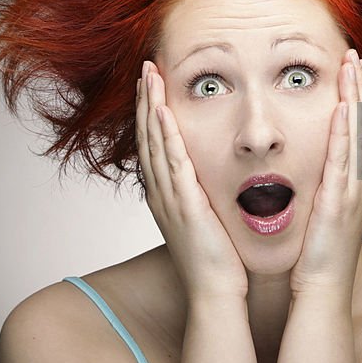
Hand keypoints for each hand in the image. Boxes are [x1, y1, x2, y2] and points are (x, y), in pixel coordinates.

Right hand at [136, 61, 248, 301]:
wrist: (216, 293)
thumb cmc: (217, 260)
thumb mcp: (205, 219)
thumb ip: (204, 195)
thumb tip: (212, 177)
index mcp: (166, 195)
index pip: (154, 144)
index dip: (150, 112)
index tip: (151, 85)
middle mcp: (160, 192)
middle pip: (147, 136)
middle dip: (144, 100)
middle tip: (145, 69)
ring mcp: (168, 197)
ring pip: (154, 142)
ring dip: (149, 106)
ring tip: (149, 76)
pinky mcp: (183, 203)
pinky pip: (171, 160)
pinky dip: (164, 133)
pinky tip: (162, 110)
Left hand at [289, 49, 361, 296]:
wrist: (320, 288)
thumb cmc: (316, 252)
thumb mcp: (321, 207)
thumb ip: (319, 181)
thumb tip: (309, 161)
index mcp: (354, 180)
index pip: (359, 127)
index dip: (357, 95)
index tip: (351, 66)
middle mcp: (359, 180)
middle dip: (361, 86)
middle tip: (355, 54)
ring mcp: (352, 189)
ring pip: (359, 133)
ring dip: (356, 97)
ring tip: (352, 65)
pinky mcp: (339, 201)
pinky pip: (344, 159)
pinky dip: (346, 131)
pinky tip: (344, 107)